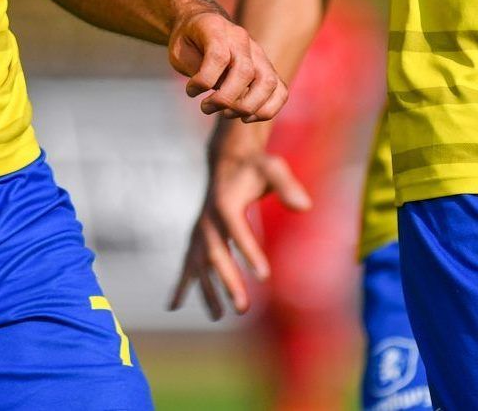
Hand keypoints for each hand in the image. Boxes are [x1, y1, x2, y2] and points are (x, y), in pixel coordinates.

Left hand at [168, 9, 287, 120]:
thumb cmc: (188, 41)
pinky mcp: (267, 68)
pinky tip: (246, 117)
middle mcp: (241, 39)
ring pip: (268, 82)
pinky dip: (267, 110)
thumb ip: (196, 68)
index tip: (191, 91)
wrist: (202, 24)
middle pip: (245, 72)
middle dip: (225, 99)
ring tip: (226, 114)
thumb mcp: (179, 50)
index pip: (219, 56)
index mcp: (216, 28)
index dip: (204, 80)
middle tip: (206, 107)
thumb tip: (217, 89)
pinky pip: (281, 91)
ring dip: (248, 106)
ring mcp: (258, 53)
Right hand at [169, 138, 310, 318]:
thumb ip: (286, 185)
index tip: (264, 275)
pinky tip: (173, 307)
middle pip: (216, 253)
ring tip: (218, 317)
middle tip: (243, 307)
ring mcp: (199, 231)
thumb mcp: (271, 167)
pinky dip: (179, 285)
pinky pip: (186, 265)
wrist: (226, 161)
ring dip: (206, 290)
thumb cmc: (253, 167)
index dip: (249, 250)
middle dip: (227, 280)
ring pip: (199, 265)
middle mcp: (207, 219)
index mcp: (225, 202)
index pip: (236, 229)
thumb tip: (305, 206)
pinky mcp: (196, 239)